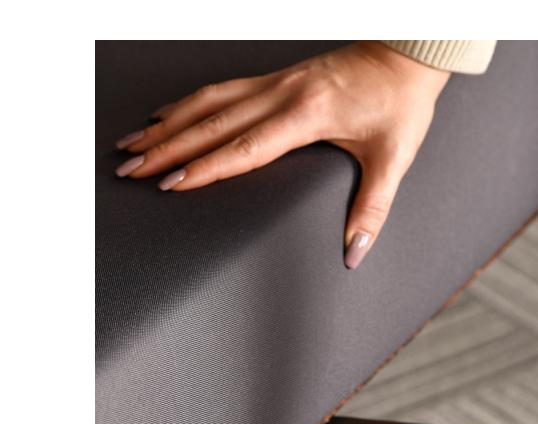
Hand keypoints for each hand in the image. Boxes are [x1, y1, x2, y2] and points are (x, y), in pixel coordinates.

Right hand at [113, 42, 450, 267]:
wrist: (407, 56)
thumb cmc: (401, 107)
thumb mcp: (393, 161)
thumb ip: (371, 210)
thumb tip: (355, 254)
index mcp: (306, 115)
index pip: (243, 147)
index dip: (204, 167)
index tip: (170, 183)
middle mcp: (282, 93)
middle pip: (211, 123)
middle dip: (166, 148)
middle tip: (130, 169)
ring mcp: (274, 81)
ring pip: (207, 101)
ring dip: (167, 123)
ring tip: (132, 144)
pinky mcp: (275, 77)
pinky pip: (220, 89)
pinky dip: (186, 103)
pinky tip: (165, 114)